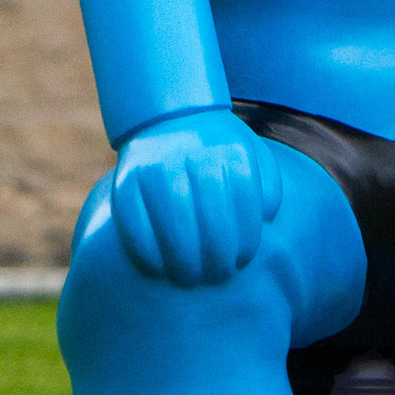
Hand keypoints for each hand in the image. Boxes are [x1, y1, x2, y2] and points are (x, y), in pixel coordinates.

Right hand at [104, 108, 286, 286]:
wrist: (167, 118)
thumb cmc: (217, 150)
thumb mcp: (251, 154)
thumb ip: (268, 184)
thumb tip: (267, 216)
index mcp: (229, 150)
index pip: (244, 203)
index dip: (245, 239)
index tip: (242, 261)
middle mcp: (193, 156)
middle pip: (212, 218)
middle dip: (218, 256)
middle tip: (218, 275)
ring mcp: (156, 167)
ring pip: (173, 223)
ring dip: (183, 259)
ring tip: (190, 277)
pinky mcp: (126, 180)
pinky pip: (134, 222)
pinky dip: (145, 251)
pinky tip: (157, 268)